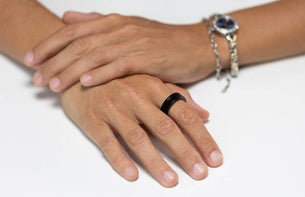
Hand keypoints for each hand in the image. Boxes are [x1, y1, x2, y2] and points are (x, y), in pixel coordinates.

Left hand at [24, 11, 214, 91]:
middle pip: (79, 44)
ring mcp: (135, 42)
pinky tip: (86, 82)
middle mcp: (121, 29)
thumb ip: (97, 22)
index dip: (49, 44)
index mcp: (113, 22)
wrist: (196, 45)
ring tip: (53, 84)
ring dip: (71, 70)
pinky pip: (120, 65)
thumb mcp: (128, 28)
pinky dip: (102, 73)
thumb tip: (68, 17)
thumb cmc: (163, 41)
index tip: (32, 58)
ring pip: (95, 55)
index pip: (73, 31)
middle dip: (54, 61)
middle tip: (36, 78)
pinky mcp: (149, 58)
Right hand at [60, 74, 222, 186]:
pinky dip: (120, 159)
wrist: (78, 71)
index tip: (214, 157)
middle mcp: (136, 97)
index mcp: (154, 87)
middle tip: (199, 173)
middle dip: (185, 152)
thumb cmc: (119, 79)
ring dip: (156, 162)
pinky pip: (108, 142)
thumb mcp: (151, 82)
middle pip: (165, 128)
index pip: (184, 115)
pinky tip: (132, 175)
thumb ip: (179, 96)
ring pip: (138, 138)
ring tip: (171, 181)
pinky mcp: (93, 120)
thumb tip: (204, 114)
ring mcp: (114, 108)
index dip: (201, 137)